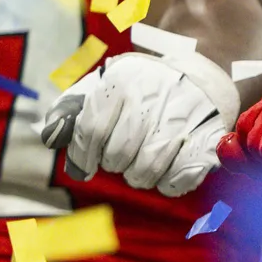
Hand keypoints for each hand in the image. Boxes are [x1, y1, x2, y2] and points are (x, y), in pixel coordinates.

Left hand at [38, 52, 238, 197]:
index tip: (85, 167)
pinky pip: (181, 176)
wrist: (199, 78)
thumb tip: (51, 136)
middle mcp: (156, 94)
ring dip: (139, 176)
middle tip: (120, 158)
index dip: (83, 156)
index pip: (92, 130)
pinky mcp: (210, 136)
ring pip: (148, 168)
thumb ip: (71, 108)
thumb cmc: (141, 88)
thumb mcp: (103, 84)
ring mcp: (187, 115)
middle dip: (115, 163)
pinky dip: (169, 184)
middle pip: (120, 153)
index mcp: (124, 80)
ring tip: (141, 166)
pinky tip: (166, 173)